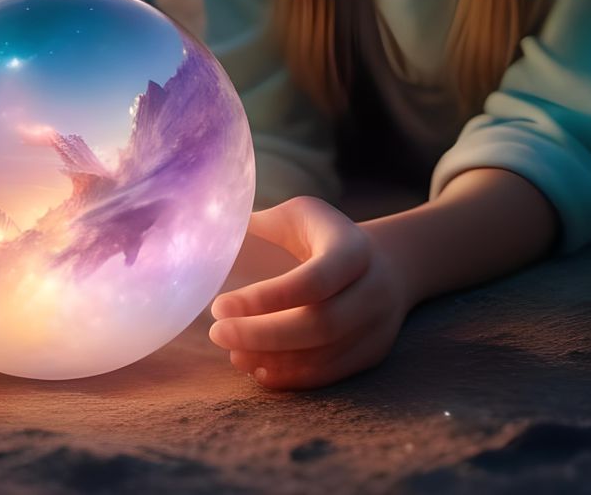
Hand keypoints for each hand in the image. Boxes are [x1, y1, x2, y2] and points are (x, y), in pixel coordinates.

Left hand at [207, 196, 409, 390]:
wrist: (386, 263)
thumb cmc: (324, 235)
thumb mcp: (299, 214)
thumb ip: (260, 224)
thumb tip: (204, 235)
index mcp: (354, 249)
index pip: (312, 281)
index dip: (264, 299)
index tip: (219, 306)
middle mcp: (374, 289)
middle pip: (320, 325)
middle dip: (263, 335)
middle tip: (217, 334)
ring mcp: (378, 325)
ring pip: (325, 355)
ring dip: (274, 360)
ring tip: (233, 353)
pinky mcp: (373, 352)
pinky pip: (332, 373)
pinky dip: (293, 377)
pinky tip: (258, 370)